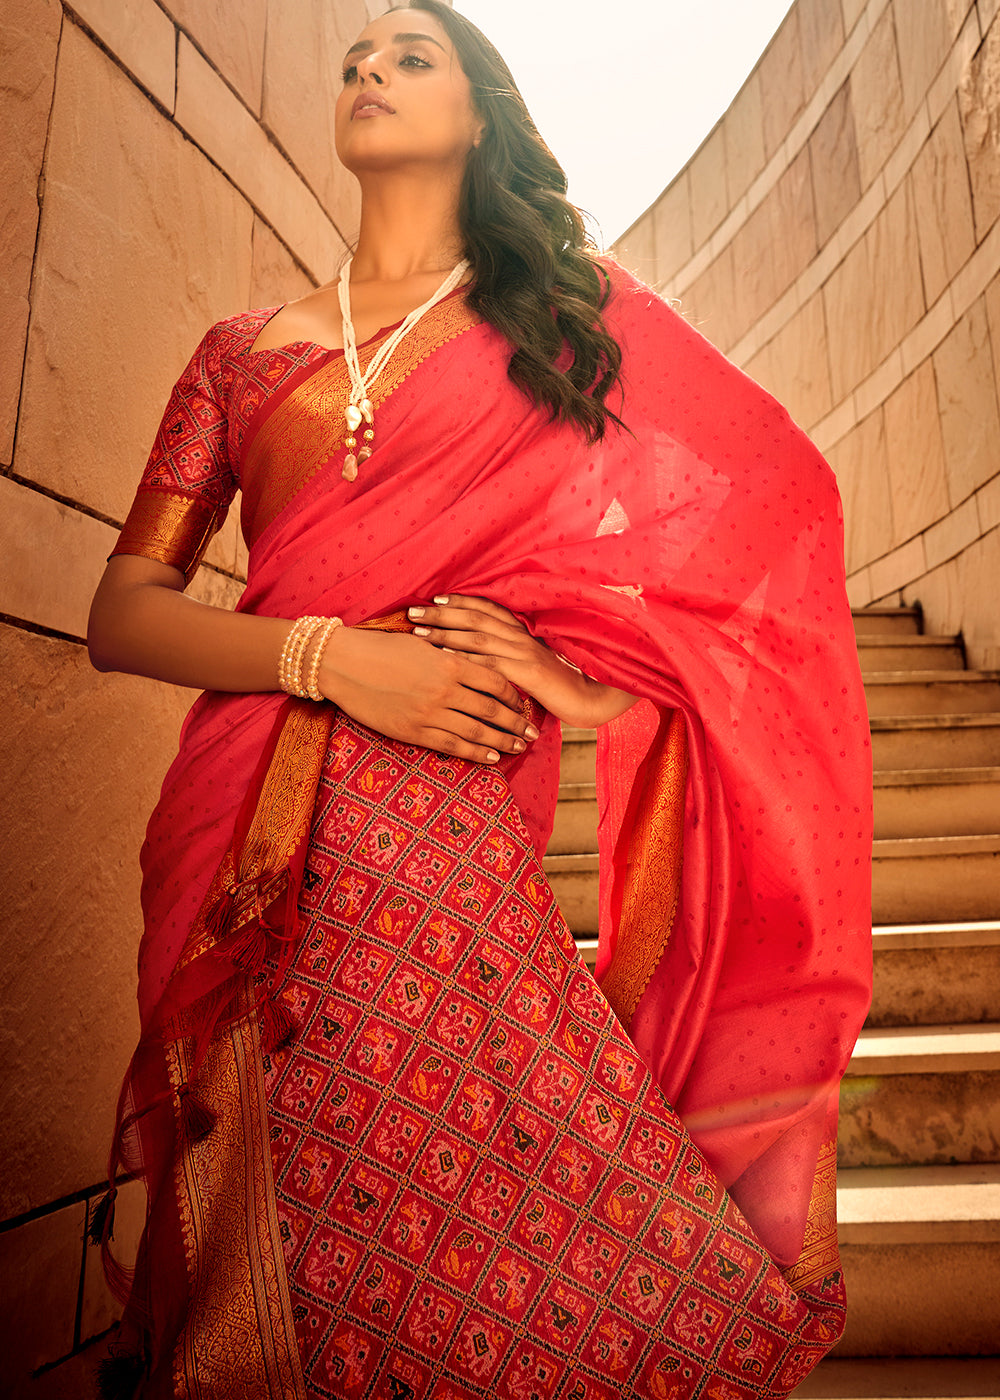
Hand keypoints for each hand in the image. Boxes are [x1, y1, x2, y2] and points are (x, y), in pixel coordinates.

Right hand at [317, 625, 537, 763]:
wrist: (343, 663)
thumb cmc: (380, 648)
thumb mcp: (422, 644)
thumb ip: (449, 655)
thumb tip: (472, 662)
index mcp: (450, 662)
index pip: (494, 680)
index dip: (512, 695)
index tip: (522, 702)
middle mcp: (445, 689)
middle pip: (492, 710)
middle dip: (516, 722)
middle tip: (533, 732)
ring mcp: (430, 712)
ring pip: (477, 732)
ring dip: (502, 741)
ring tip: (519, 747)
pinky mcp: (413, 731)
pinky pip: (452, 746)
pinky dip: (476, 753)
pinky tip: (491, 757)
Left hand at [407, 595, 637, 728]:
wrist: (590, 698)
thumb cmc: (559, 683)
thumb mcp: (532, 662)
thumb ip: (511, 653)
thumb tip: (482, 653)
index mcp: (523, 631)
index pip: (487, 609)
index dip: (459, 603)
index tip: (434, 600)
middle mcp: (521, 636)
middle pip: (475, 619)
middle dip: (442, 614)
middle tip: (412, 612)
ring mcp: (524, 653)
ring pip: (477, 638)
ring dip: (445, 634)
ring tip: (419, 633)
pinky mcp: (527, 673)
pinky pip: (489, 664)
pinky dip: (463, 660)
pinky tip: (443, 661)